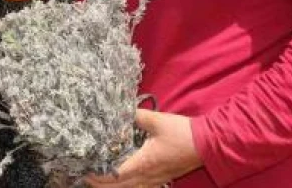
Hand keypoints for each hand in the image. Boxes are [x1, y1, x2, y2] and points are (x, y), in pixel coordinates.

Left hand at [80, 110, 202, 187]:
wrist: (207, 144)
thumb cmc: (182, 133)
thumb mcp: (156, 120)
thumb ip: (135, 116)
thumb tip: (120, 111)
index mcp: (143, 163)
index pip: (114, 175)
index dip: (97, 175)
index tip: (84, 170)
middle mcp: (147, 177)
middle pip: (118, 187)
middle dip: (100, 184)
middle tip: (86, 175)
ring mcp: (155, 180)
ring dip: (112, 186)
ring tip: (98, 178)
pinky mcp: (161, 179)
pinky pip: (139, 187)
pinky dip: (125, 185)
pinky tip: (120, 178)